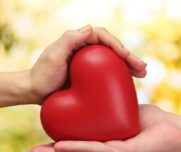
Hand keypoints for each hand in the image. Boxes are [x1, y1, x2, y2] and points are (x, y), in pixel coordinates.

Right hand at [22, 105, 180, 151]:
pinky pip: (97, 150)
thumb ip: (106, 110)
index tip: (36, 148)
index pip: (74, 149)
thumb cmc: (145, 122)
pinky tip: (62, 147)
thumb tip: (95, 99)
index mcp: (102, 146)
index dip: (54, 150)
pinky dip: (78, 148)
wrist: (171, 130)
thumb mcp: (120, 113)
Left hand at [29, 25, 146, 103]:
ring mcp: (88, 64)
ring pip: (112, 61)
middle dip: (128, 57)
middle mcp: (85, 50)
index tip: (128, 57)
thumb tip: (90, 29)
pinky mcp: (89, 75)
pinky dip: (118, 76)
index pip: (103, 38)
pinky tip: (127, 82)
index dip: (117, 46)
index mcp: (78, 42)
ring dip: (127, 66)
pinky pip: (107, 72)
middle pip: (111, 49)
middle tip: (143, 68)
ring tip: (141, 74)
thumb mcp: (54, 55)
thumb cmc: (42, 74)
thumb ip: (70, 40)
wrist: (36, 91)